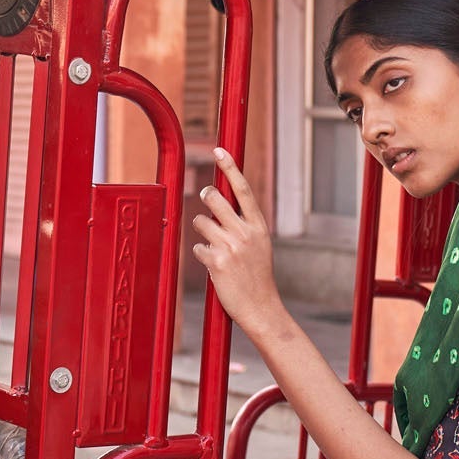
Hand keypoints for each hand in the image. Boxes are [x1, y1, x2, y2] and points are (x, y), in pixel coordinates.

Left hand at [190, 149, 286, 344]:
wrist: (261, 308)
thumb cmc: (258, 276)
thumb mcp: (259, 245)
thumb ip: (244, 225)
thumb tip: (222, 203)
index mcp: (258, 226)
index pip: (243, 189)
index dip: (230, 168)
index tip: (218, 150)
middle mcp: (245, 233)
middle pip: (214, 199)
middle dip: (206, 197)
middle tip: (206, 199)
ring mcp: (231, 246)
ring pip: (200, 222)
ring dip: (202, 232)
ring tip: (214, 247)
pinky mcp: (217, 262)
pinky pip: (197, 248)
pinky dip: (202, 255)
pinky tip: (215, 267)